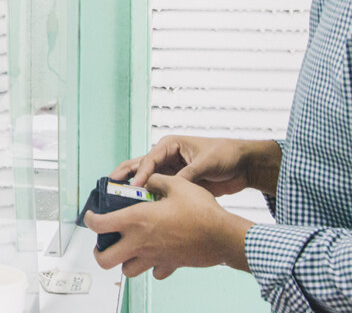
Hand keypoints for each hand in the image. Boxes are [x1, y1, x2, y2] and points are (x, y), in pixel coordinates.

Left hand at [84, 174, 252, 278]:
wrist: (223, 236)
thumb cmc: (201, 210)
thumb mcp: (177, 184)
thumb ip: (157, 180)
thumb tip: (150, 178)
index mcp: (137, 220)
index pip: (100, 224)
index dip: (89, 219)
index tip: (90, 215)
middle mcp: (141, 242)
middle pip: (105, 259)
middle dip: (99, 252)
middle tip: (103, 242)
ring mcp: (154, 257)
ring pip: (127, 270)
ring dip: (123, 261)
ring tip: (127, 248)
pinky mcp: (170, 265)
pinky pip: (155, 272)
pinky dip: (151, 267)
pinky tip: (155, 255)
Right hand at [109, 136, 279, 197]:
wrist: (243, 166)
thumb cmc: (225, 155)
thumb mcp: (206, 163)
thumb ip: (188, 174)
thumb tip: (171, 187)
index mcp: (170, 145)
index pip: (149, 159)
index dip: (140, 174)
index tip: (133, 187)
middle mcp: (166, 156)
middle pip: (139, 166)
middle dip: (124, 175)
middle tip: (109, 186)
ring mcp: (170, 170)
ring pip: (146, 179)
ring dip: (133, 188)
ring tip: (117, 198)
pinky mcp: (176, 183)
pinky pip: (158, 190)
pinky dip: (148, 197)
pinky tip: (139, 207)